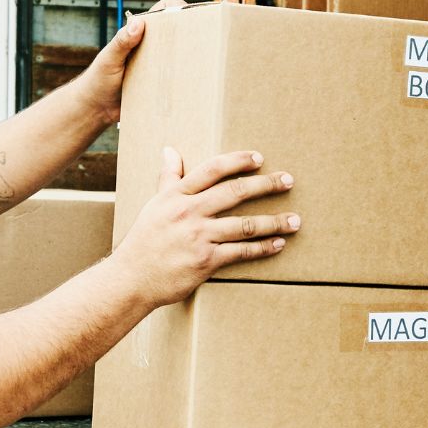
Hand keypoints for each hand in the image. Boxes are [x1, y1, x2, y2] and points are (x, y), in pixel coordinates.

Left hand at [73, 0, 187, 126]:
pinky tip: (188, 81)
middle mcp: (149, 45)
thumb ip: (122, 41)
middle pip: (176, 31)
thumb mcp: (109, 59)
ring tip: (198, 62)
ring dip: (188, 56)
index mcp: (138, 33)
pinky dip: (183, 77)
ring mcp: (155, 63)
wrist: (95, 108)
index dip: (177, 8)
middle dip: (190, 33)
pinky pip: (174, 76)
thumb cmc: (97, 80)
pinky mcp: (158, 81)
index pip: (163, 10)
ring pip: (178, 54)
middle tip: (201, 41)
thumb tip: (138, 24)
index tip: (189, 17)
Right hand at [110, 147, 299, 306]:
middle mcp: (189, 212)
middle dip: (266, 185)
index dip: (238, 161)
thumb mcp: (154, 204)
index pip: (212, 170)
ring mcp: (199, 237)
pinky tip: (278, 244)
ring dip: (274, 222)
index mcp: (176, 195)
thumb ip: (168, 178)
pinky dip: (263, 248)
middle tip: (288, 181)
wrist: (132, 278)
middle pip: (234, 193)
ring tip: (295, 220)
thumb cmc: (144, 240)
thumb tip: (169, 150)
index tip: (259, 158)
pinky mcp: (206, 261)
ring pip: (245, 225)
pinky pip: (241, 252)